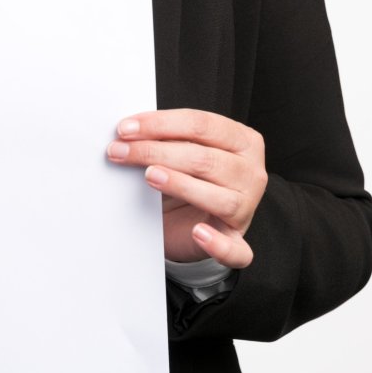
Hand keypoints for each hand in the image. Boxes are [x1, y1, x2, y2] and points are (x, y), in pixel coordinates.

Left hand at [107, 109, 266, 268]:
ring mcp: (246, 208)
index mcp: (242, 140)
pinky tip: (198, 233)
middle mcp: (250, 172)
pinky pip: (234, 248)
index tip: (126, 128)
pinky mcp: (236, 240)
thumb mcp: (178, 151)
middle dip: (156, 152)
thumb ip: (164, 139)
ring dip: (180, 185)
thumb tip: (128, 132)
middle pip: (205, 159)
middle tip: (121, 151)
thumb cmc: (187, 177)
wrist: (190, 218)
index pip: (202, 125)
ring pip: (218, 197)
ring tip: (150, 176)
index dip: (161, 124)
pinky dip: (217, 243)